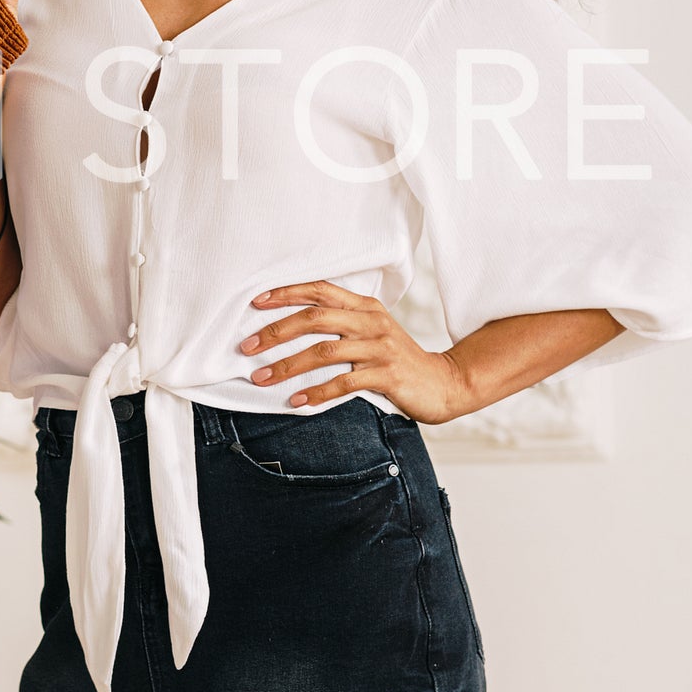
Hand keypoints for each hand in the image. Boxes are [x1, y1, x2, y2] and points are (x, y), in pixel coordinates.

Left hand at [238, 280, 471, 423]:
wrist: (443, 382)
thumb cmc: (398, 358)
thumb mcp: (373, 330)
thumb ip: (341, 322)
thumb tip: (292, 324)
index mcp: (365, 306)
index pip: (320, 291)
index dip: (286, 293)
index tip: (256, 302)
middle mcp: (371, 322)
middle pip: (314, 319)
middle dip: (276, 332)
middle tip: (247, 347)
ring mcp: (380, 348)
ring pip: (323, 352)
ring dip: (287, 366)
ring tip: (262, 378)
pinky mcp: (387, 375)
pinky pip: (344, 383)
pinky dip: (316, 392)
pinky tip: (296, 401)